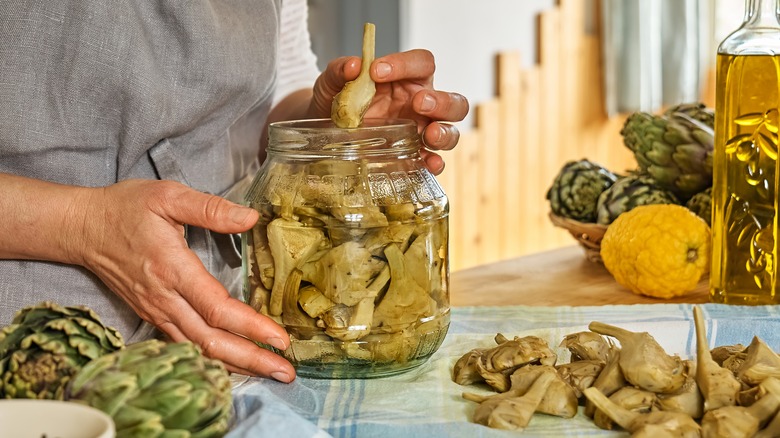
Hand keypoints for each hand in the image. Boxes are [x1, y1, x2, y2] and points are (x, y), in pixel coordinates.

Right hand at [72, 179, 295, 381]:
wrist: (82, 227)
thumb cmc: (125, 208)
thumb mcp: (168, 196)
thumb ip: (210, 208)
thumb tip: (250, 218)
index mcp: (172, 269)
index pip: (216, 309)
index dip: (250, 327)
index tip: (278, 338)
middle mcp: (164, 298)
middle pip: (210, 340)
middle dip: (251, 358)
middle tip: (285, 370)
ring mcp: (156, 311)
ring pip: (198, 349)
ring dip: (235, 364)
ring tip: (269, 371)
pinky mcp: (152, 314)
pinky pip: (185, 345)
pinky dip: (211, 359)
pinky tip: (234, 363)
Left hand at [310, 49, 468, 174]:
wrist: (321, 128)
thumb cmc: (335, 100)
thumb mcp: (331, 83)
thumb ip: (339, 70)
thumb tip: (354, 65)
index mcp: (407, 79)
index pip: (422, 63)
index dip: (406, 64)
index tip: (377, 71)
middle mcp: (420, 105)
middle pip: (452, 100)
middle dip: (441, 102)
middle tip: (419, 102)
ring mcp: (419, 132)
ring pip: (450, 131)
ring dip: (444, 133)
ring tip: (428, 134)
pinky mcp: (411, 156)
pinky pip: (432, 160)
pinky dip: (434, 163)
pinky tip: (427, 163)